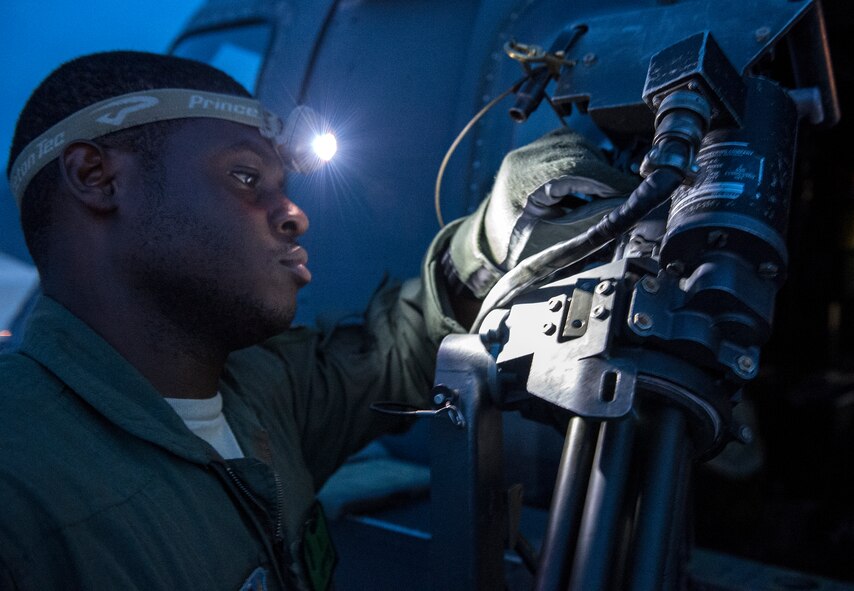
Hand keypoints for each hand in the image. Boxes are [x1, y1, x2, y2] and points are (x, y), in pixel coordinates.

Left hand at [447, 128, 637, 297]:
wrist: (490, 242)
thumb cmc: (517, 248)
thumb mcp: (555, 240)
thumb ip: (589, 221)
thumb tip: (625, 207)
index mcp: (524, 181)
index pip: (577, 168)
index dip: (609, 179)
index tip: (632, 192)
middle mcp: (524, 159)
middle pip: (579, 152)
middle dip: (607, 173)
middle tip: (626, 195)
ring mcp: (527, 152)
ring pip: (577, 145)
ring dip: (597, 165)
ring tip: (607, 191)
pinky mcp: (534, 152)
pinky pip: (568, 145)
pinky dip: (586, 160)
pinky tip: (591, 181)